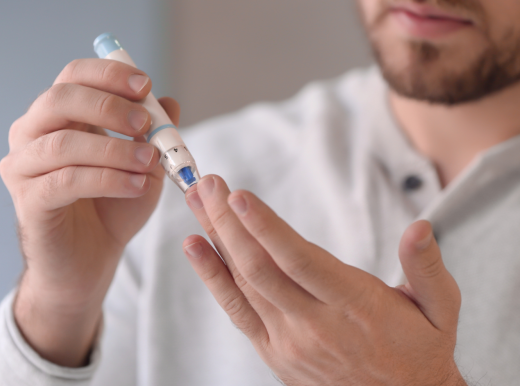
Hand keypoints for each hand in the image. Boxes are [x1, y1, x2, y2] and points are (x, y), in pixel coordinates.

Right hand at [0, 58, 179, 365]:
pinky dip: (107, 179)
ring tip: (150, 163)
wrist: (88, 263)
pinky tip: (136, 186)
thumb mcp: (143, 166)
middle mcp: (30, 135)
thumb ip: (153, 134)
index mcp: (56, 117)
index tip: (145, 86)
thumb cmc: (111, 209)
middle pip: (59, 100)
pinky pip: (66, 181)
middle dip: (108, 107)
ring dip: (114, 149)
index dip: (108, 75)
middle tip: (146, 124)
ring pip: (63, 144)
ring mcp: (23, 168)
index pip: (73, 76)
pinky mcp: (28, 201)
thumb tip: (169, 103)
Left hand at [182, 175, 465, 385]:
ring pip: (243, 284)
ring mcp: (289, 340)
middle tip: (207, 184)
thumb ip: (427, 268)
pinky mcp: (273, 351)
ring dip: (217, 238)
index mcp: (354, 307)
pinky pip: (237, 310)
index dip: (266, 228)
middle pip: (260, 267)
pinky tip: (195, 248)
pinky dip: (212, 277)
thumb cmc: (420, 351)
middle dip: (228, 222)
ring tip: (196, 201)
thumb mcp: (441, 311)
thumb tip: (420, 228)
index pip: (300, 261)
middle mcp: (315, 324)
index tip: (238, 196)